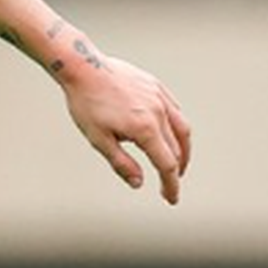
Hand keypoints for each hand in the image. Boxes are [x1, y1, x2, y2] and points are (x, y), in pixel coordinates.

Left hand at [62, 55, 192, 205]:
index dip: (171, 185)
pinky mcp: (156, 87)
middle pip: (176, 149)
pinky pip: (175, 111)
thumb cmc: (87, 105)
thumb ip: (121, 163)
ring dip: (183, 150)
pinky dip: (177, 128)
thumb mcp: (99, 140)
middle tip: (169, 186)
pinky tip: (171, 135)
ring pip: (181, 129)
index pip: (166, 164)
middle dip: (175, 171)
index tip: (171, 199)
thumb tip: (139, 183)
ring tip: (177, 164)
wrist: (84, 67)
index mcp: (145, 129)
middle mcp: (158, 113)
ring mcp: (160, 98)